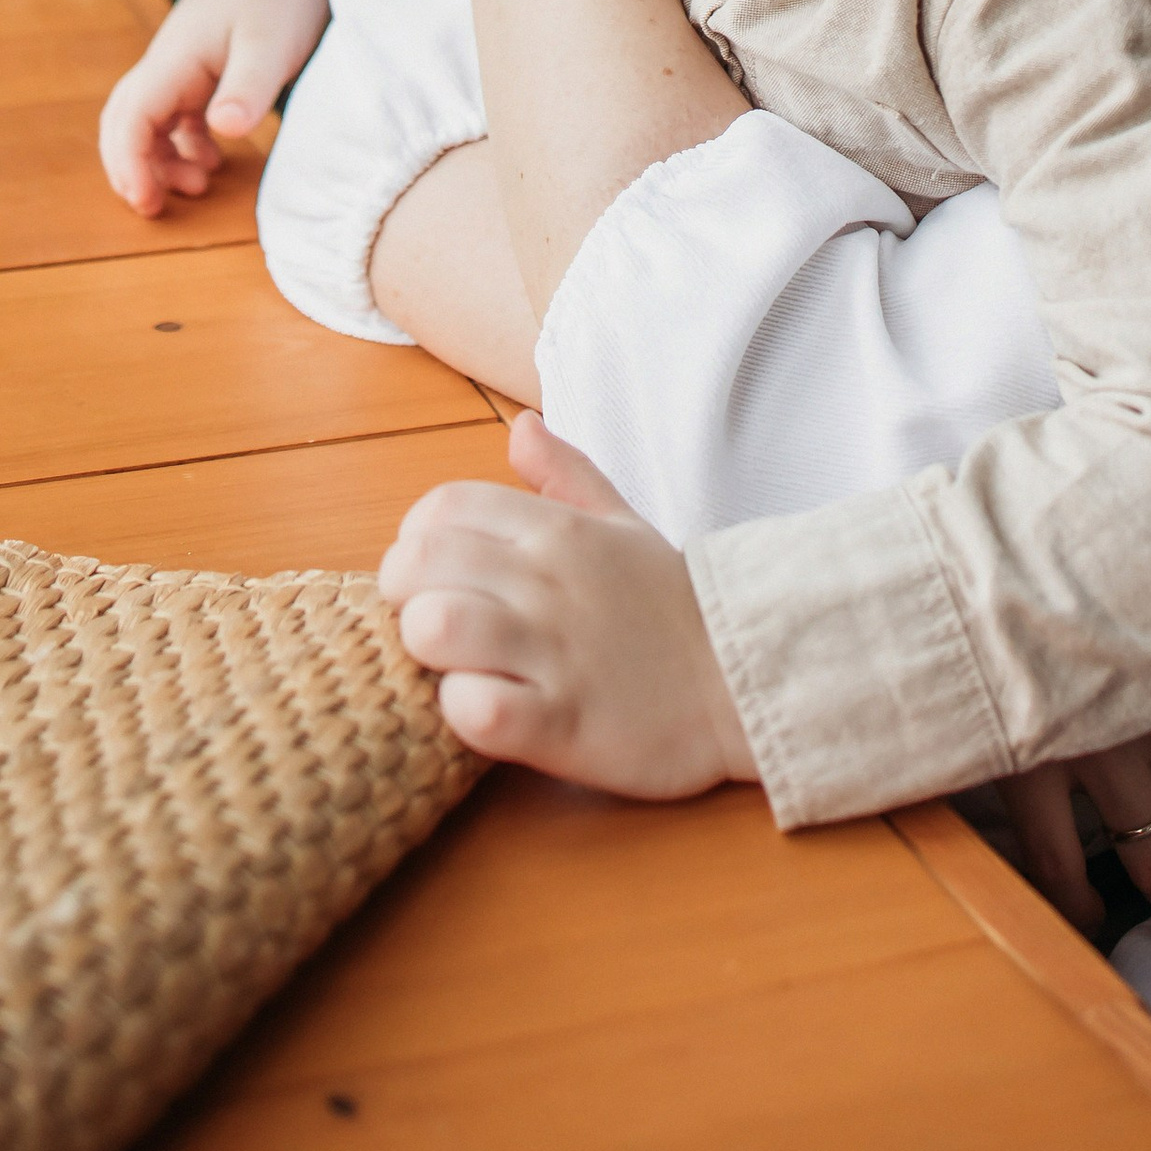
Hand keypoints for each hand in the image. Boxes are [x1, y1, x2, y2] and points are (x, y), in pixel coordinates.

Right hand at [97, 0, 336, 216]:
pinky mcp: (210, 59)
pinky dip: (188, 139)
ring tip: (198, 186)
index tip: (146, 202)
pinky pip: (182, 108)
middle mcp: (172, 58)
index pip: (130, 117)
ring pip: (153, 116)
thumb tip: (220, 131)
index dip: (129, 164)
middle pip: (127, 119)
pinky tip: (215, 159)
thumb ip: (247, 87)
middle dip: (131, 166)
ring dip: (162, 156)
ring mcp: (189, 58)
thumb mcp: (272, 42)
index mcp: (177, 56)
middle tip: (154, 208)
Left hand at [380, 411, 758, 795]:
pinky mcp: (564, 725)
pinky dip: (464, 713)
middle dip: (405, 598)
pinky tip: (489, 711)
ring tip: (456, 667)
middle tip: (435, 627)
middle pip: (418, 564)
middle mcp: (548, 581)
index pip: (439, 509)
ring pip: (435, 629)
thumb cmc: (669, 605)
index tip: (438, 578)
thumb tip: (520, 425)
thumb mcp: (622, 522)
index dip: (417, 544)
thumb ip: (565, 474)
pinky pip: (475, 711)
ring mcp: (555, 653)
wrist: (746, 678)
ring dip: (428, 654)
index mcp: (557, 530)